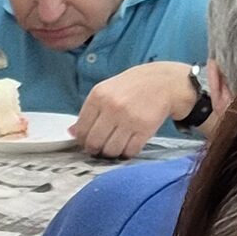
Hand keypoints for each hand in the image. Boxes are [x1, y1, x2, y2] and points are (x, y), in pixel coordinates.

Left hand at [71, 61, 197, 160]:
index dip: (82, 140)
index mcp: (98, 96)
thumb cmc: (133, 87)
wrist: (164, 82)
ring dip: (111, 153)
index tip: (87, 142)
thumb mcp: (107, 90)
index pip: (81, 129)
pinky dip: (127, 152)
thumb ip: (89, 111)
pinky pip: (130, 151)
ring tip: (115, 146)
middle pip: (94, 142)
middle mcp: (112, 107)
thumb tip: (72, 132)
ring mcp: (128, 119)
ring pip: (111, 150)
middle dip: (95, 149)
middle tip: (100, 148)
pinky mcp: (144, 128)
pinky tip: (128, 145)